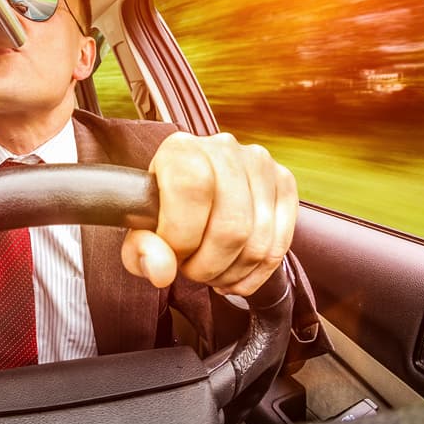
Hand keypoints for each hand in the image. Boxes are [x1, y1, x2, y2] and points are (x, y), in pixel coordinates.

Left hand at [121, 132, 297, 295]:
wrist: (190, 190)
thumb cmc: (162, 211)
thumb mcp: (139, 229)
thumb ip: (140, 250)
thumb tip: (162, 271)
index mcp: (181, 150)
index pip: (191, 191)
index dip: (181, 238)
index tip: (172, 255)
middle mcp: (224, 149)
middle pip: (231, 226)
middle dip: (208, 266)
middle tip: (192, 271)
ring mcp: (259, 164)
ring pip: (258, 242)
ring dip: (231, 273)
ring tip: (212, 272)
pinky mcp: (284, 182)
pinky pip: (280, 245)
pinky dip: (256, 273)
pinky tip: (235, 275)